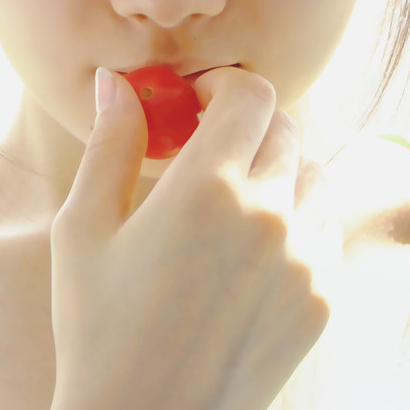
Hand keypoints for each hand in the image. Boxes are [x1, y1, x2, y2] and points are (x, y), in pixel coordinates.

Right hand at [48, 66, 341, 409]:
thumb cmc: (97, 328)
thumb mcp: (84, 229)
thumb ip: (110, 144)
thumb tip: (115, 82)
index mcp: (208, 188)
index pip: (250, 93)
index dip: (223, 85)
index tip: (196, 103)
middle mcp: (269, 216)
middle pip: (284, 128)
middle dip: (245, 124)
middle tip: (205, 149)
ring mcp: (304, 261)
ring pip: (312, 174)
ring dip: (275, 167)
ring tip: (229, 199)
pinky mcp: (320, 301)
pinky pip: (325, 228)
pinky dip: (296, 217)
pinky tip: (251, 245)